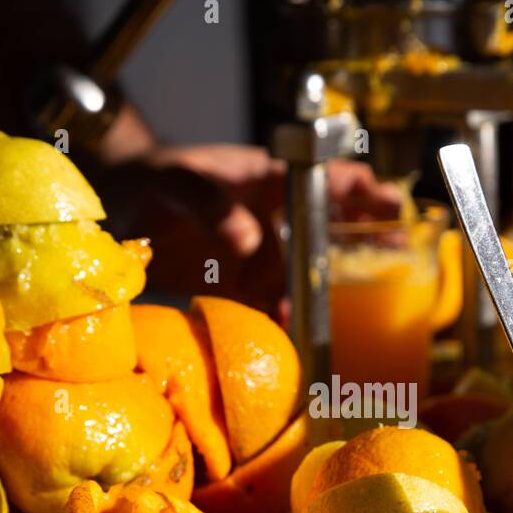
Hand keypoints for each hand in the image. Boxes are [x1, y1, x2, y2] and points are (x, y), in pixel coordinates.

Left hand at [105, 144, 402, 313]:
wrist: (119, 202)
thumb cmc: (154, 178)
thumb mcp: (177, 180)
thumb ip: (210, 204)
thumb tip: (250, 242)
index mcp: (270, 182)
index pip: (330, 179)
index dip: (366, 192)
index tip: (393, 209)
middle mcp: (274, 217)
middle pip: (331, 232)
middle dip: (365, 249)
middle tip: (393, 270)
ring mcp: (259, 253)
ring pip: (303, 273)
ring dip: (320, 294)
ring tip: (335, 318)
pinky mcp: (237, 282)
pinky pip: (269, 301)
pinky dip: (281, 318)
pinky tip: (287, 334)